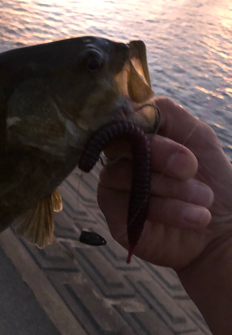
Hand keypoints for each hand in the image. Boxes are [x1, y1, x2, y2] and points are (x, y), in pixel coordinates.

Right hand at [98, 97, 231, 271]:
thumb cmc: (212, 180)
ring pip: (127, 174)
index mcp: (138, 137)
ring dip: (172, 187)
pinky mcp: (114, 215)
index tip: (178, 146)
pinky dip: (167, 209)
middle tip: (191, 169)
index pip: (124, 119)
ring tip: (204, 200)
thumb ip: (167, 113)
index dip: (144, 126)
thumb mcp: (198, 136)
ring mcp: (114, 187)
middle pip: (123, 143)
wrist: (224, 226)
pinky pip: (128, 203)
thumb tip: (131, 108)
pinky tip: (194, 218)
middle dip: (163, 154)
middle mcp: (121, 159)